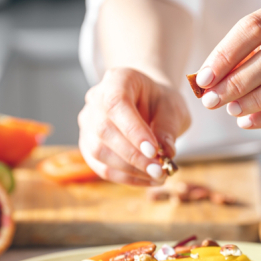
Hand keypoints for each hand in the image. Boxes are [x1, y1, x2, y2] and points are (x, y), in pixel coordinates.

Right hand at [78, 68, 190, 185]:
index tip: (154, 151)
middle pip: (104, 130)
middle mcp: (95, 99)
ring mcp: (87, 124)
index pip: (116, 104)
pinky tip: (147, 180)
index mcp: (117, 80)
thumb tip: (166, 152)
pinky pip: (102, 167)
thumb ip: (169, 126)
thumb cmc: (160, 102)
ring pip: (99, 151)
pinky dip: (126, 178)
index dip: (133, 130)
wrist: (149, 105)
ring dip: (130, 169)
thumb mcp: (173, 107)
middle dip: (133, 156)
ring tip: (158, 176)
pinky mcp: (88, 147)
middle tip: (160, 170)